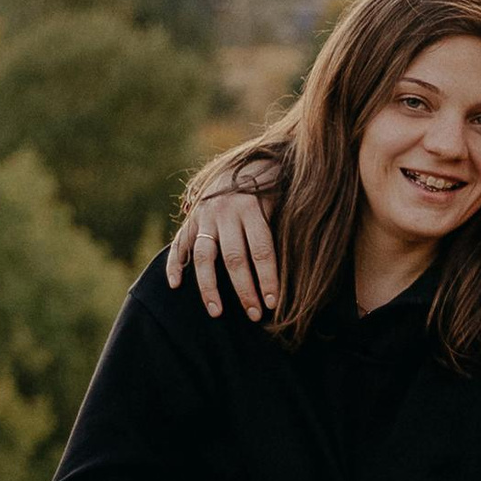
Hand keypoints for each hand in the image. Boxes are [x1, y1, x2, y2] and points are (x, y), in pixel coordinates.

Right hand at [166, 178, 281, 318]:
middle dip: (245, 290)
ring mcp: (205, 217)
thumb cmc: (267, 192)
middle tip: (254, 315)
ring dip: (209, 288)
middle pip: (234, 259)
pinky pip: (178, 244)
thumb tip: (306, 265)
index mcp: (252, 208)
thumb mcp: (279, 201)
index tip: (274, 303)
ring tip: (216, 312)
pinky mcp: (190, 220)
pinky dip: (174, 265)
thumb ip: (284, 226)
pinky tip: (175, 286)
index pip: (262, 250)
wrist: (238, 165)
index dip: (268, 279)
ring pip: (204, 257)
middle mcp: (226, 213)